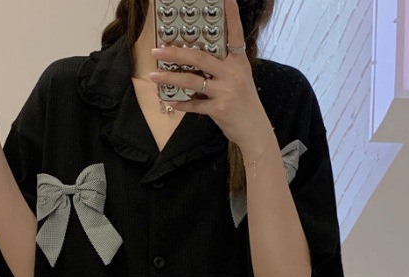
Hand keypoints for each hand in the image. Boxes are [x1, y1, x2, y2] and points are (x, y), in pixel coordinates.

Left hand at [149, 0, 273, 156]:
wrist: (255, 130)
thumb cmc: (245, 104)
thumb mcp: (239, 80)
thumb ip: (222, 69)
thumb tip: (196, 62)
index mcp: (239, 62)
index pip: (235, 34)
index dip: (231, 15)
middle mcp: (233, 73)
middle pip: (200, 57)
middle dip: (176, 53)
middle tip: (157, 49)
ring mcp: (226, 91)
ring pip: (192, 80)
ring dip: (170, 77)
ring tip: (154, 75)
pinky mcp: (220, 109)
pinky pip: (195, 104)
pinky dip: (182, 103)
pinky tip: (171, 102)